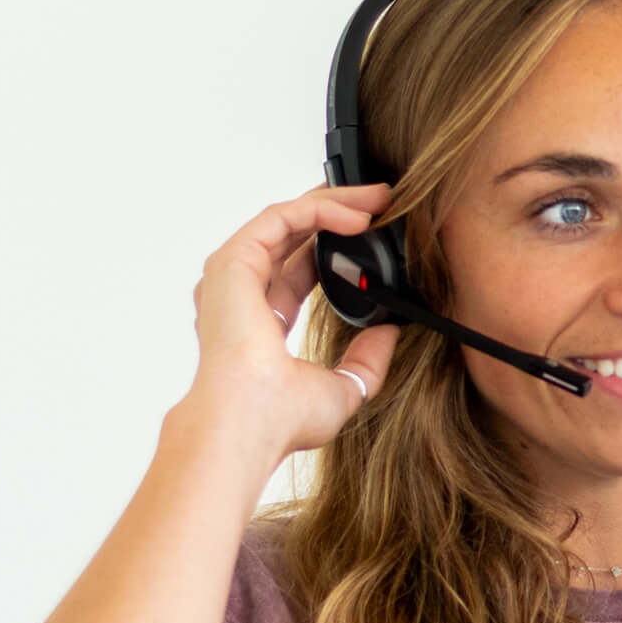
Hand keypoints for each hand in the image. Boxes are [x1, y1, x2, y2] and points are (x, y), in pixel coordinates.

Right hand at [182, 183, 401, 459]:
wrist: (250, 422)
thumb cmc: (279, 419)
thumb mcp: (343, 389)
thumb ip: (366, 361)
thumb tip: (388, 334)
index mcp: (260, 324)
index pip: (298, 271)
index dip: (335, 249)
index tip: (373, 237)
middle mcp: (242, 295)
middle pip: (293, 237)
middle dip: (338, 214)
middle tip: (381, 203)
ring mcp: (233, 277)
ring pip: (287, 220)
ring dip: (333, 204)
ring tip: (377, 199)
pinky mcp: (233, 261)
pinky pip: (280, 219)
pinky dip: (319, 210)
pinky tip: (357, 215)